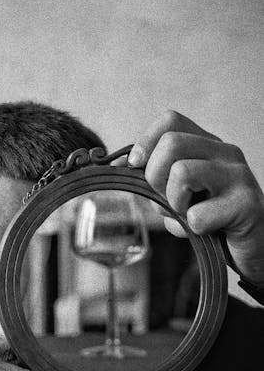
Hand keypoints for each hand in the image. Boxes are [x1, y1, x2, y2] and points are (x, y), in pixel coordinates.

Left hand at [128, 111, 263, 284]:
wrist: (250, 249)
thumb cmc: (209, 219)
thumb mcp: (176, 193)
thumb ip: (153, 178)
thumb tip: (119, 164)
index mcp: (207, 145)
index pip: (170, 121)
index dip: (145, 143)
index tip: (135, 166)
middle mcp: (225, 153)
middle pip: (171, 143)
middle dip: (155, 177)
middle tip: (169, 200)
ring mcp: (238, 176)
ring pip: (182, 172)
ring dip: (175, 203)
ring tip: (189, 214)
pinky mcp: (247, 204)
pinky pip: (198, 214)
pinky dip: (193, 229)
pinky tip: (208, 230)